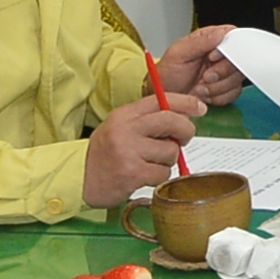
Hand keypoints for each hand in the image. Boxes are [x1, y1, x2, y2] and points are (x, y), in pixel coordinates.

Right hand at [83, 100, 201, 205]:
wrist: (80, 179)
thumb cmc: (105, 154)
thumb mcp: (121, 127)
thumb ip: (148, 120)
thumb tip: (184, 117)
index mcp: (125, 115)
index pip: (162, 100)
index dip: (186, 102)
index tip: (200, 108)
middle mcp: (126, 130)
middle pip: (172, 121)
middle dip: (185, 131)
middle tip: (182, 140)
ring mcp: (129, 151)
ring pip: (171, 151)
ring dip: (167, 161)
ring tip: (150, 163)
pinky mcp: (132, 173)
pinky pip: (163, 173)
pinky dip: (159, 176)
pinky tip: (144, 176)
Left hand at [153, 23, 245, 106]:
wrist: (163, 98)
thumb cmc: (167, 73)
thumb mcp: (178, 53)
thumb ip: (200, 42)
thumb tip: (220, 33)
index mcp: (210, 40)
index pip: (232, 36)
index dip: (227, 48)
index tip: (212, 57)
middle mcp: (220, 55)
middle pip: (239, 60)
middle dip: (221, 72)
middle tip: (205, 76)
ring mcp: (224, 73)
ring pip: (237, 78)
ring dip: (217, 87)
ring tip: (200, 87)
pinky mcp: (226, 89)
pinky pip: (234, 93)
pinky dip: (219, 97)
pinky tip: (205, 95)